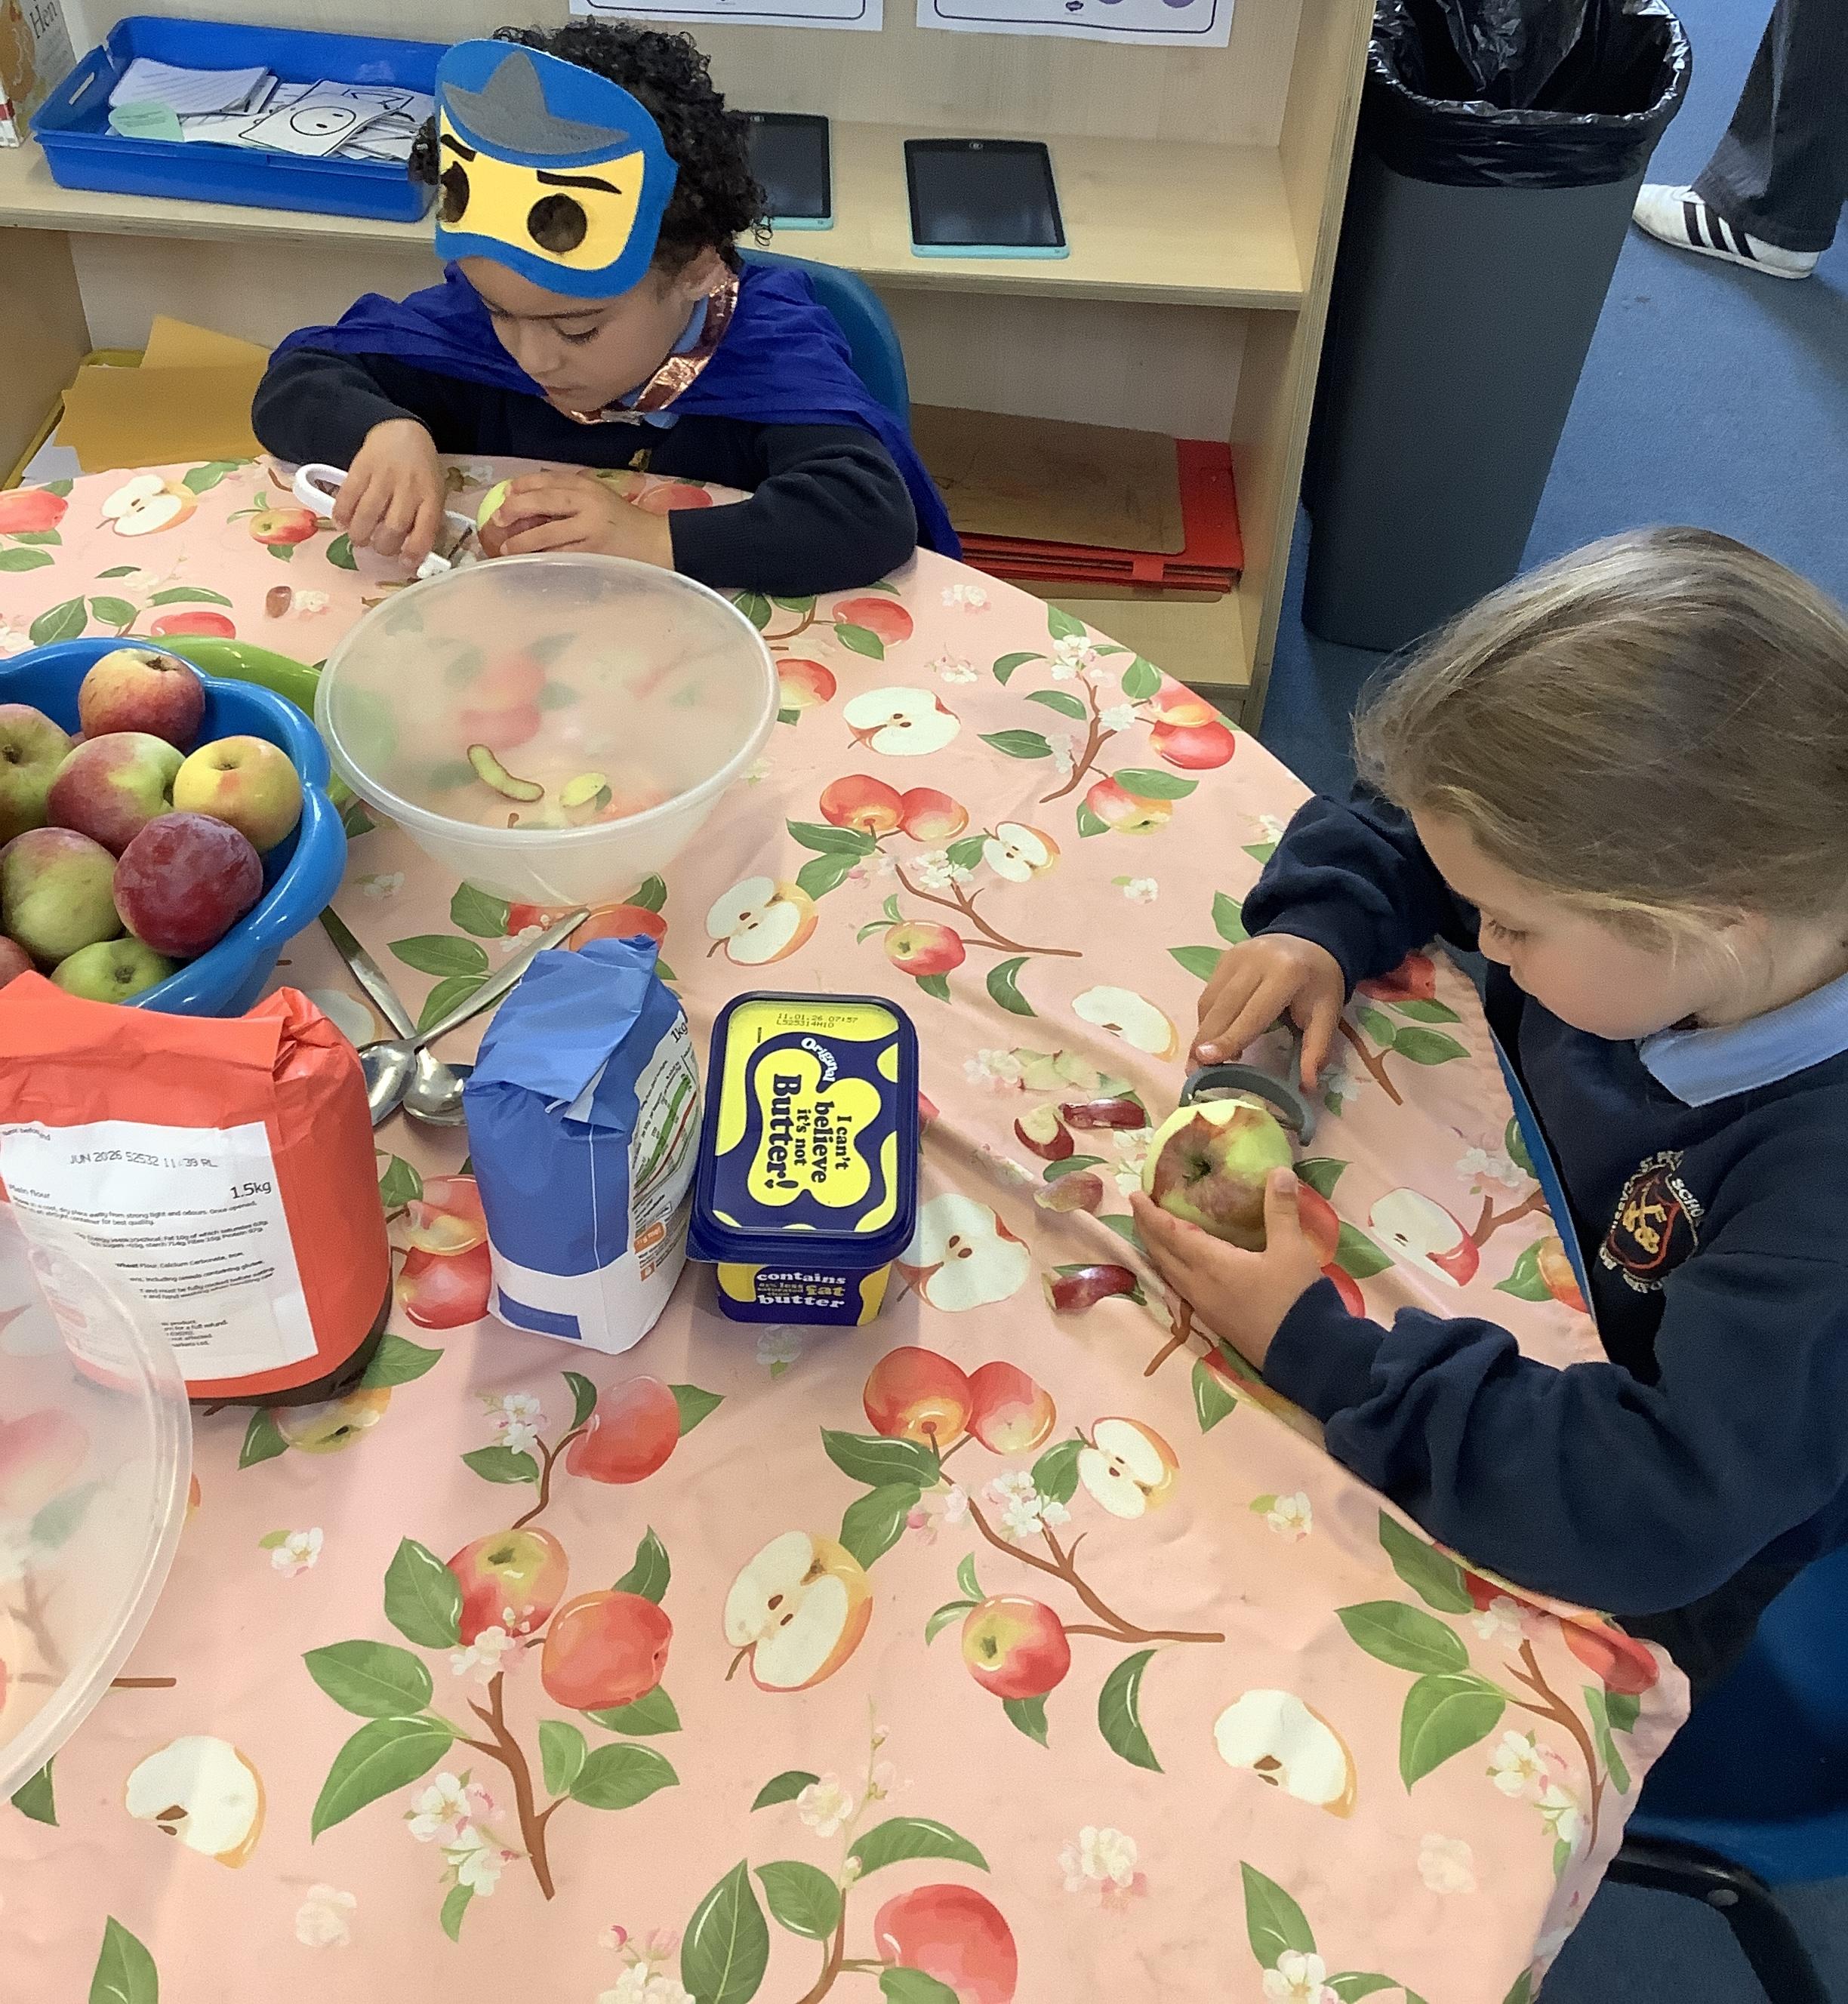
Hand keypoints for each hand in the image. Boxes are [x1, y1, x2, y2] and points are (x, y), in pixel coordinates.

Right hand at [336, 419, 445, 567]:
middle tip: (378, 547)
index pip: (425, 531)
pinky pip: (348, 495)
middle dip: (383, 546)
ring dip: (360, 534)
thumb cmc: (420, 470)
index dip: (414, 553)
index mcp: (431, 496)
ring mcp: (384, 476)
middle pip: (394, 527)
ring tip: (360, 539)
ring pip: (368, 514)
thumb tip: (409, 552)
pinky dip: (342, 514)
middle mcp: (408, 487)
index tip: (405, 563)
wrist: (402, 432)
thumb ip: (424, 519)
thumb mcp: (433, 492)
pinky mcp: (361, 467)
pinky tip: (342, 522)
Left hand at [494, 471, 674, 567]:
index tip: (505, 494)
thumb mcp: (599, 499)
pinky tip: (530, 563)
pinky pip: (561, 555)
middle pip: (544, 501)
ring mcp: (591, 529)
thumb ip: (569, 497)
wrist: (658, 543)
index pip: (548, 480)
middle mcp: (588, 502)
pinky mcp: (594, 553)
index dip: (522, 486)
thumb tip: (525, 502)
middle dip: (516, 509)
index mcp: (588, 486)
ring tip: (507, 548)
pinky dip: (542, 559)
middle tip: (498, 520)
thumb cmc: (624, 523)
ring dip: (523, 541)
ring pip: (548, 533)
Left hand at [1131, 1176, 1323, 1370]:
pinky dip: (1173, 1268)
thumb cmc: (1296, 1299)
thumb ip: (1281, 1209)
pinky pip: (1181, 1287)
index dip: (1150, 1213)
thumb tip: (1279, 1170)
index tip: (1135, 1195)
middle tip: (1140, 1208)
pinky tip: (1182, 1265)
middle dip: (1147, 1229)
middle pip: (1161, 1254)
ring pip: (1169, 1273)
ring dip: (1158, 1250)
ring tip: (1155, 1233)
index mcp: (1210, 1264)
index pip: (1169, 1233)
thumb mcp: (1292, 1249)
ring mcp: (1205, 1306)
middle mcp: (1198, 1285)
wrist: (1306, 1355)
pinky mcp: (1215, 1320)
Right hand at [1193, 932, 1344, 1084]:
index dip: (1229, 1038)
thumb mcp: (1327, 1014)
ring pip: (1210, 1001)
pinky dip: (1207, 1018)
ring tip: (1199, 1061)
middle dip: (1207, 1041)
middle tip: (1194, 1071)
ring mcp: (1236, 957)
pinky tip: (1211, 1038)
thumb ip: (1316, 1049)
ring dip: (1203, 1032)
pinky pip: (1209, 994)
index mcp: (1286, 974)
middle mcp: (1256, 961)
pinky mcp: (1224, 958)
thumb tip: (1308, 1088)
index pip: (1252, 1013)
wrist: (1312, 940)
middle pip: (1224, 1007)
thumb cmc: (1319, 982)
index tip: (1205, 1059)